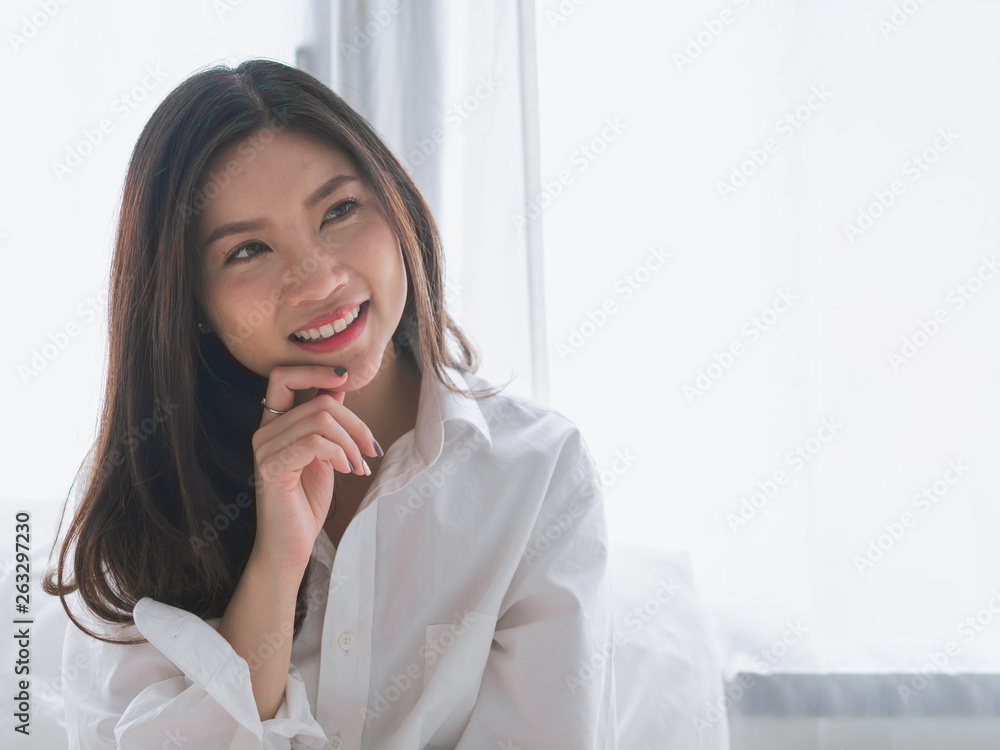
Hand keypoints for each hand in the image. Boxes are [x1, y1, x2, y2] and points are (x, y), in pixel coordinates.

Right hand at [248, 366, 378, 577]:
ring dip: (351, 443)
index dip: (314, 370)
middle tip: (370, 449)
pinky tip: (347, 470)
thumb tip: (339, 388)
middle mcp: (263, 432)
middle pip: (319, 403)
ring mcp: (264, 449)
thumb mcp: (324, 454)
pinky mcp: (272, 468)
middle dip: (355, 423)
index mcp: (273, 424)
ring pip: (321, 420)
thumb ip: (327, 422)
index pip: (283, 376)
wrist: (291, 545)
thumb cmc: (306, 501)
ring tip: (359, 466)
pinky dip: (339, 453)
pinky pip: (315, 443)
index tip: (345, 378)